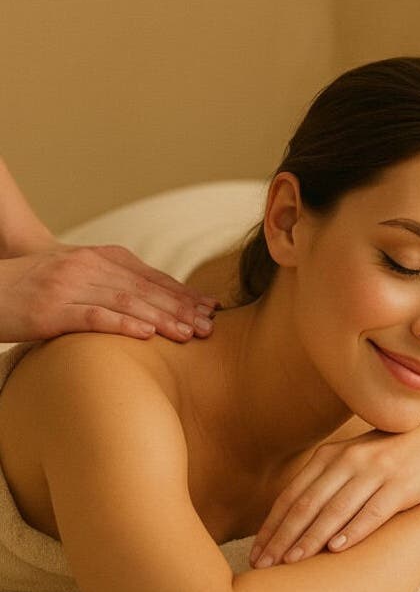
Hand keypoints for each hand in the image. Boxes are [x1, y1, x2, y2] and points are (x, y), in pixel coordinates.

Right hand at [0, 243, 217, 342]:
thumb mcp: (79, 274)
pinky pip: (93, 317)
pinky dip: (123, 325)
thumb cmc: (36, 286)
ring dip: (162, 318)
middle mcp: (88, 267)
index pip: (151, 276)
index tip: (210, 308)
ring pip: (126, 302)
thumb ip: (114, 281)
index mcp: (99, 256)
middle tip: (209, 326)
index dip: (183, 293)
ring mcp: (69, 287)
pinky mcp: (51, 310)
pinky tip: (147, 334)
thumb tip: (158, 300)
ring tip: (187, 333)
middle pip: (145, 289)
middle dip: (181, 308)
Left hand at [251, 421, 419, 567]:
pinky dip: (354, 530)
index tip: (257, 552)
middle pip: (308, 503)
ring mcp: (376, 471)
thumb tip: (289, 515)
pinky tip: (337, 549)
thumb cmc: (393, 458)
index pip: (293, 494)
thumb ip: (325, 480)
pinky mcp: (401, 485)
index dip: (273, 525)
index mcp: (332, 455)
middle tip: (264, 564)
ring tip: (293, 561)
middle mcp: (350, 460)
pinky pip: (373, 511)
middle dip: (283, 536)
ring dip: (311, 538)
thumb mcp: (354, 459)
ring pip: (336, 510)